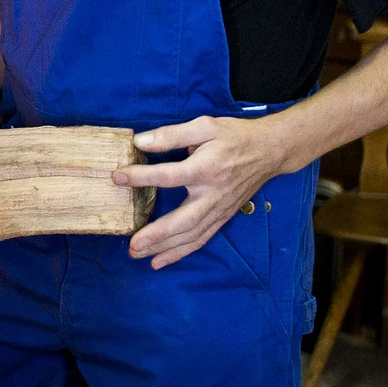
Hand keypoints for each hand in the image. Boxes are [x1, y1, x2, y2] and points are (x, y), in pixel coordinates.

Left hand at [112, 114, 293, 269]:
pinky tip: (160, 261)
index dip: (143, 177)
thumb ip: (172, 135)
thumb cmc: (234, 136)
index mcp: (206, 168)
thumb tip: (139, 141)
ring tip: (138, 255)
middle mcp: (213, 194)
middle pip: (184, 220)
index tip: (118, 177)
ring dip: (165, 248)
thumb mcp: (204, 126)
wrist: (269, 151)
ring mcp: (219, 209)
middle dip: (158, 234)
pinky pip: (200, 239)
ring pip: (191, 235)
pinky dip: (180, 252)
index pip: (170, 176)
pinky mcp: (222, 217)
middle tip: (133, 244)